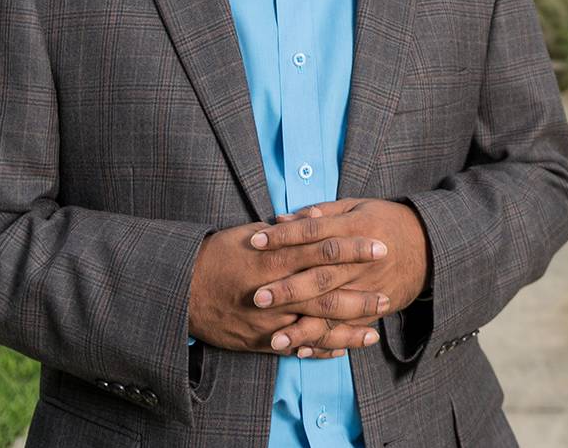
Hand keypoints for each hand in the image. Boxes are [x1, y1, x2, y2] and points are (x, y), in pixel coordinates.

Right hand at [186, 221, 388, 357]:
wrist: (180, 290)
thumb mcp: (247, 233)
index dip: (354, 248)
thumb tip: (312, 219)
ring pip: (316, 327)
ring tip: (374, 331)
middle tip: (387, 295)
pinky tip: (342, 349)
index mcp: (275, 256)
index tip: (380, 246)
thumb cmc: (214, 255)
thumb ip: (283, 231)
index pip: (324, 249)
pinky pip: (296, 348)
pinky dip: (320, 349)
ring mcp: (269, 320)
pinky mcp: (260, 341)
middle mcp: (275, 290)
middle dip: (360, 295)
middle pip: (327, 292)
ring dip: (348, 330)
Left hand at [249, 199, 428, 352]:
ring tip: (275, 339)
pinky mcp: (376, 308)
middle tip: (258, 298)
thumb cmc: (384, 220)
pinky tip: (302, 349)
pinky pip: (349, 328)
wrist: (428, 245)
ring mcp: (370, 287)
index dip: (285, 237)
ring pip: (334, 309)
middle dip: (289, 289)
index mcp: (356, 228)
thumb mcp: (356, 207)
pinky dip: (326, 341)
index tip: (255, 242)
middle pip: (322, 276)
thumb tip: (281, 219)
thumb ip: (320, 214)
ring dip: (304, 327)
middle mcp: (362, 261)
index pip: (315, 232)